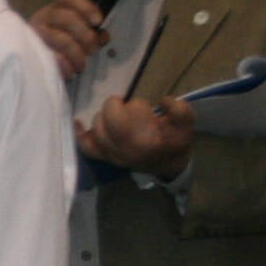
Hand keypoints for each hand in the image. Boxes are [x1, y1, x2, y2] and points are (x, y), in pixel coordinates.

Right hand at [29, 0, 107, 81]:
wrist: (35, 66)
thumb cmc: (60, 48)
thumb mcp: (78, 37)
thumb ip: (92, 34)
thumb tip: (103, 36)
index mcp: (57, 8)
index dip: (87, 8)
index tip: (98, 21)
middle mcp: (44, 16)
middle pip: (68, 18)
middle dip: (86, 35)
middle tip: (92, 50)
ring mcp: (36, 33)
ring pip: (62, 39)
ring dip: (77, 54)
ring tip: (81, 66)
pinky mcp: (33, 52)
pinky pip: (53, 57)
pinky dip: (66, 65)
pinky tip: (71, 72)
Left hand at [76, 93, 194, 181]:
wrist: (168, 165)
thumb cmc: (176, 140)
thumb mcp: (187, 123)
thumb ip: (179, 109)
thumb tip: (163, 101)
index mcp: (145, 139)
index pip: (131, 110)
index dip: (138, 105)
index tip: (147, 110)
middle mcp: (124, 147)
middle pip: (108, 115)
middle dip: (117, 106)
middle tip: (129, 111)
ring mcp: (111, 153)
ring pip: (96, 126)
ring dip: (105, 116)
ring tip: (118, 119)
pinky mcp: (104, 156)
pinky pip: (86, 145)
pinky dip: (80, 134)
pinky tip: (77, 122)